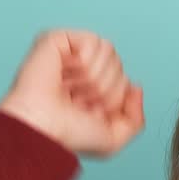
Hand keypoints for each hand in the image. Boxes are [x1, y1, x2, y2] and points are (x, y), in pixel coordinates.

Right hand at [0, 29, 144, 159]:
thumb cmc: (67, 135)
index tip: (89, 112)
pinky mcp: (58, 39)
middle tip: (78, 101)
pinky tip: (65, 74)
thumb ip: (135, 120)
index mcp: (91, 89)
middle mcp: (80, 70)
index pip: (124, 80)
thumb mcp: (112, 140)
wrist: (42, 127)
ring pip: (109, 52)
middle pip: (118, 65)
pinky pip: (93, 42)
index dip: (113, 100)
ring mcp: (68, 53)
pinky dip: (84, 64)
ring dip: (94, 78)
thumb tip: (136, 88)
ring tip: (71, 89)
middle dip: (104, 89)